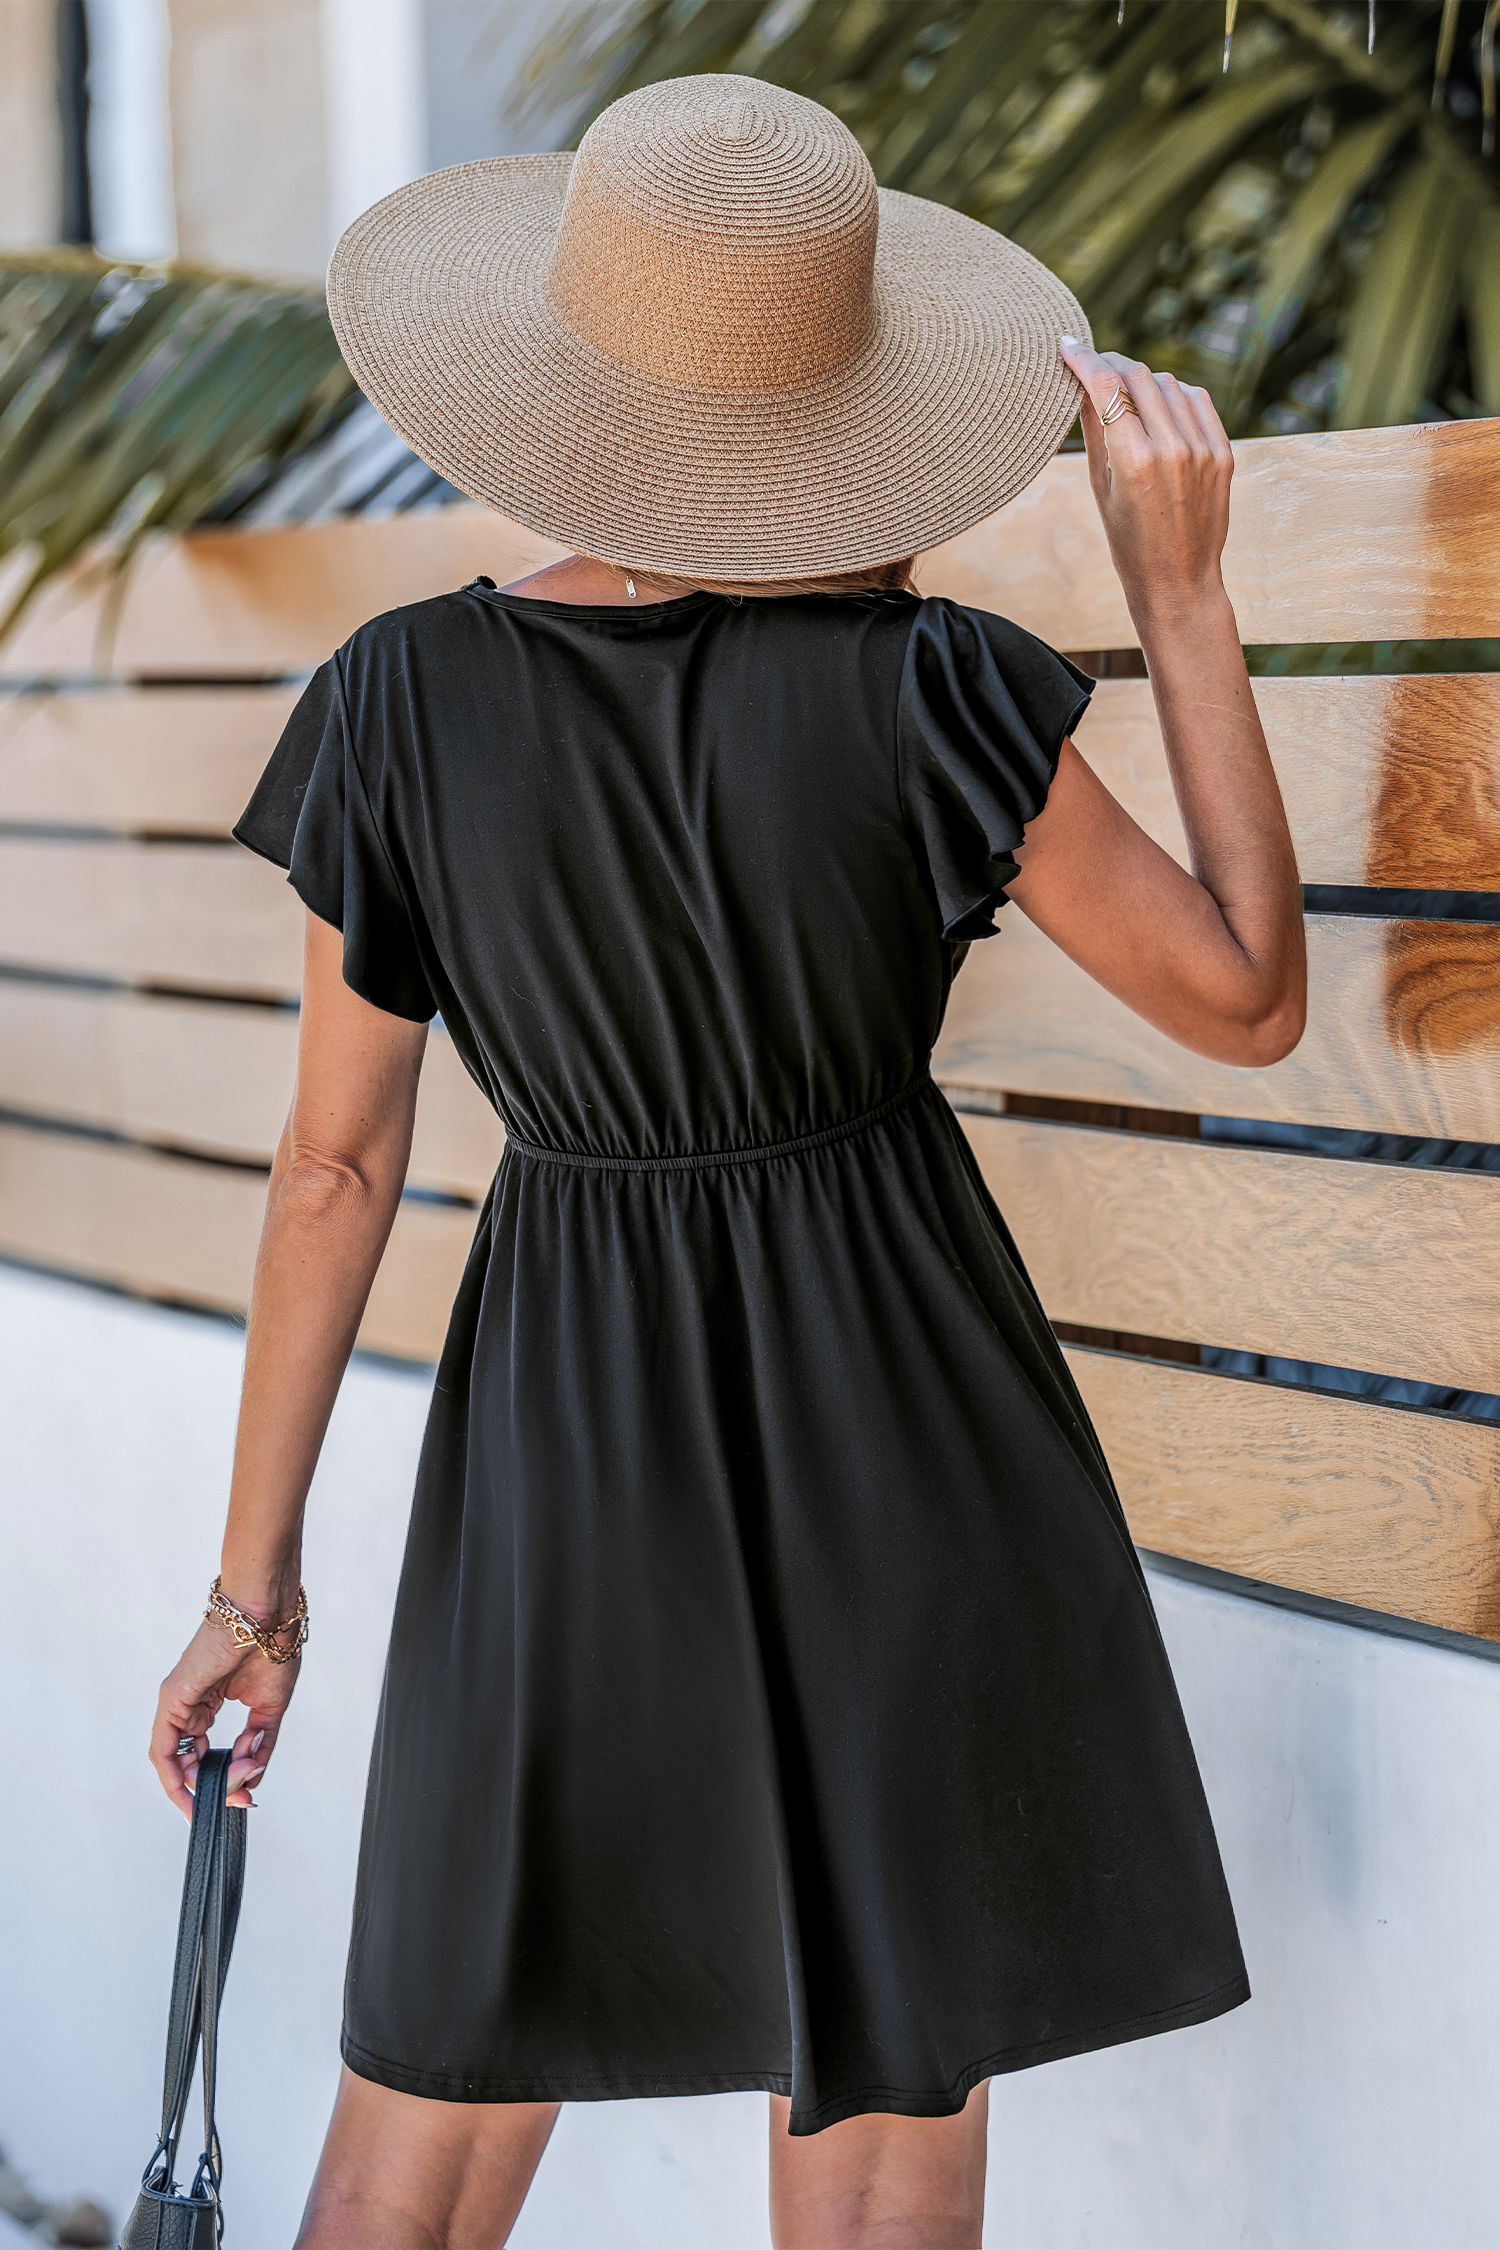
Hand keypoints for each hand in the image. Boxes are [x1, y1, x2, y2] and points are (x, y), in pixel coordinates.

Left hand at [150, 1617, 299, 1819]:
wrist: (267, 1615)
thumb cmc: (272, 1648)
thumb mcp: (269, 1710)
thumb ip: (259, 1745)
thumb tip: (251, 1778)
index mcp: (209, 1704)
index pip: (205, 1754)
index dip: (222, 1780)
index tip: (244, 1795)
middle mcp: (189, 1706)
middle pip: (189, 1763)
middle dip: (213, 1789)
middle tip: (241, 1798)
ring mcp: (177, 1703)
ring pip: (174, 1762)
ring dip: (201, 1785)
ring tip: (235, 1786)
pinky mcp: (172, 1699)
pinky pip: (164, 1749)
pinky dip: (174, 1775)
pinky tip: (193, 1789)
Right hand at [1058, 338, 1233, 630]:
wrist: (1178, 582)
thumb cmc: (1129, 543)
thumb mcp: (1100, 488)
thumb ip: (1094, 430)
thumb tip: (1083, 383)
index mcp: (1134, 461)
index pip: (1106, 385)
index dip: (1084, 358)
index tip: (1068, 345)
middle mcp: (1172, 448)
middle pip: (1138, 376)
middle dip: (1112, 365)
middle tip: (1095, 367)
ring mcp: (1202, 448)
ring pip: (1167, 384)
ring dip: (1142, 380)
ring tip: (1126, 394)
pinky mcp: (1222, 452)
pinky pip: (1196, 400)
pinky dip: (1174, 395)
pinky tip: (1159, 406)